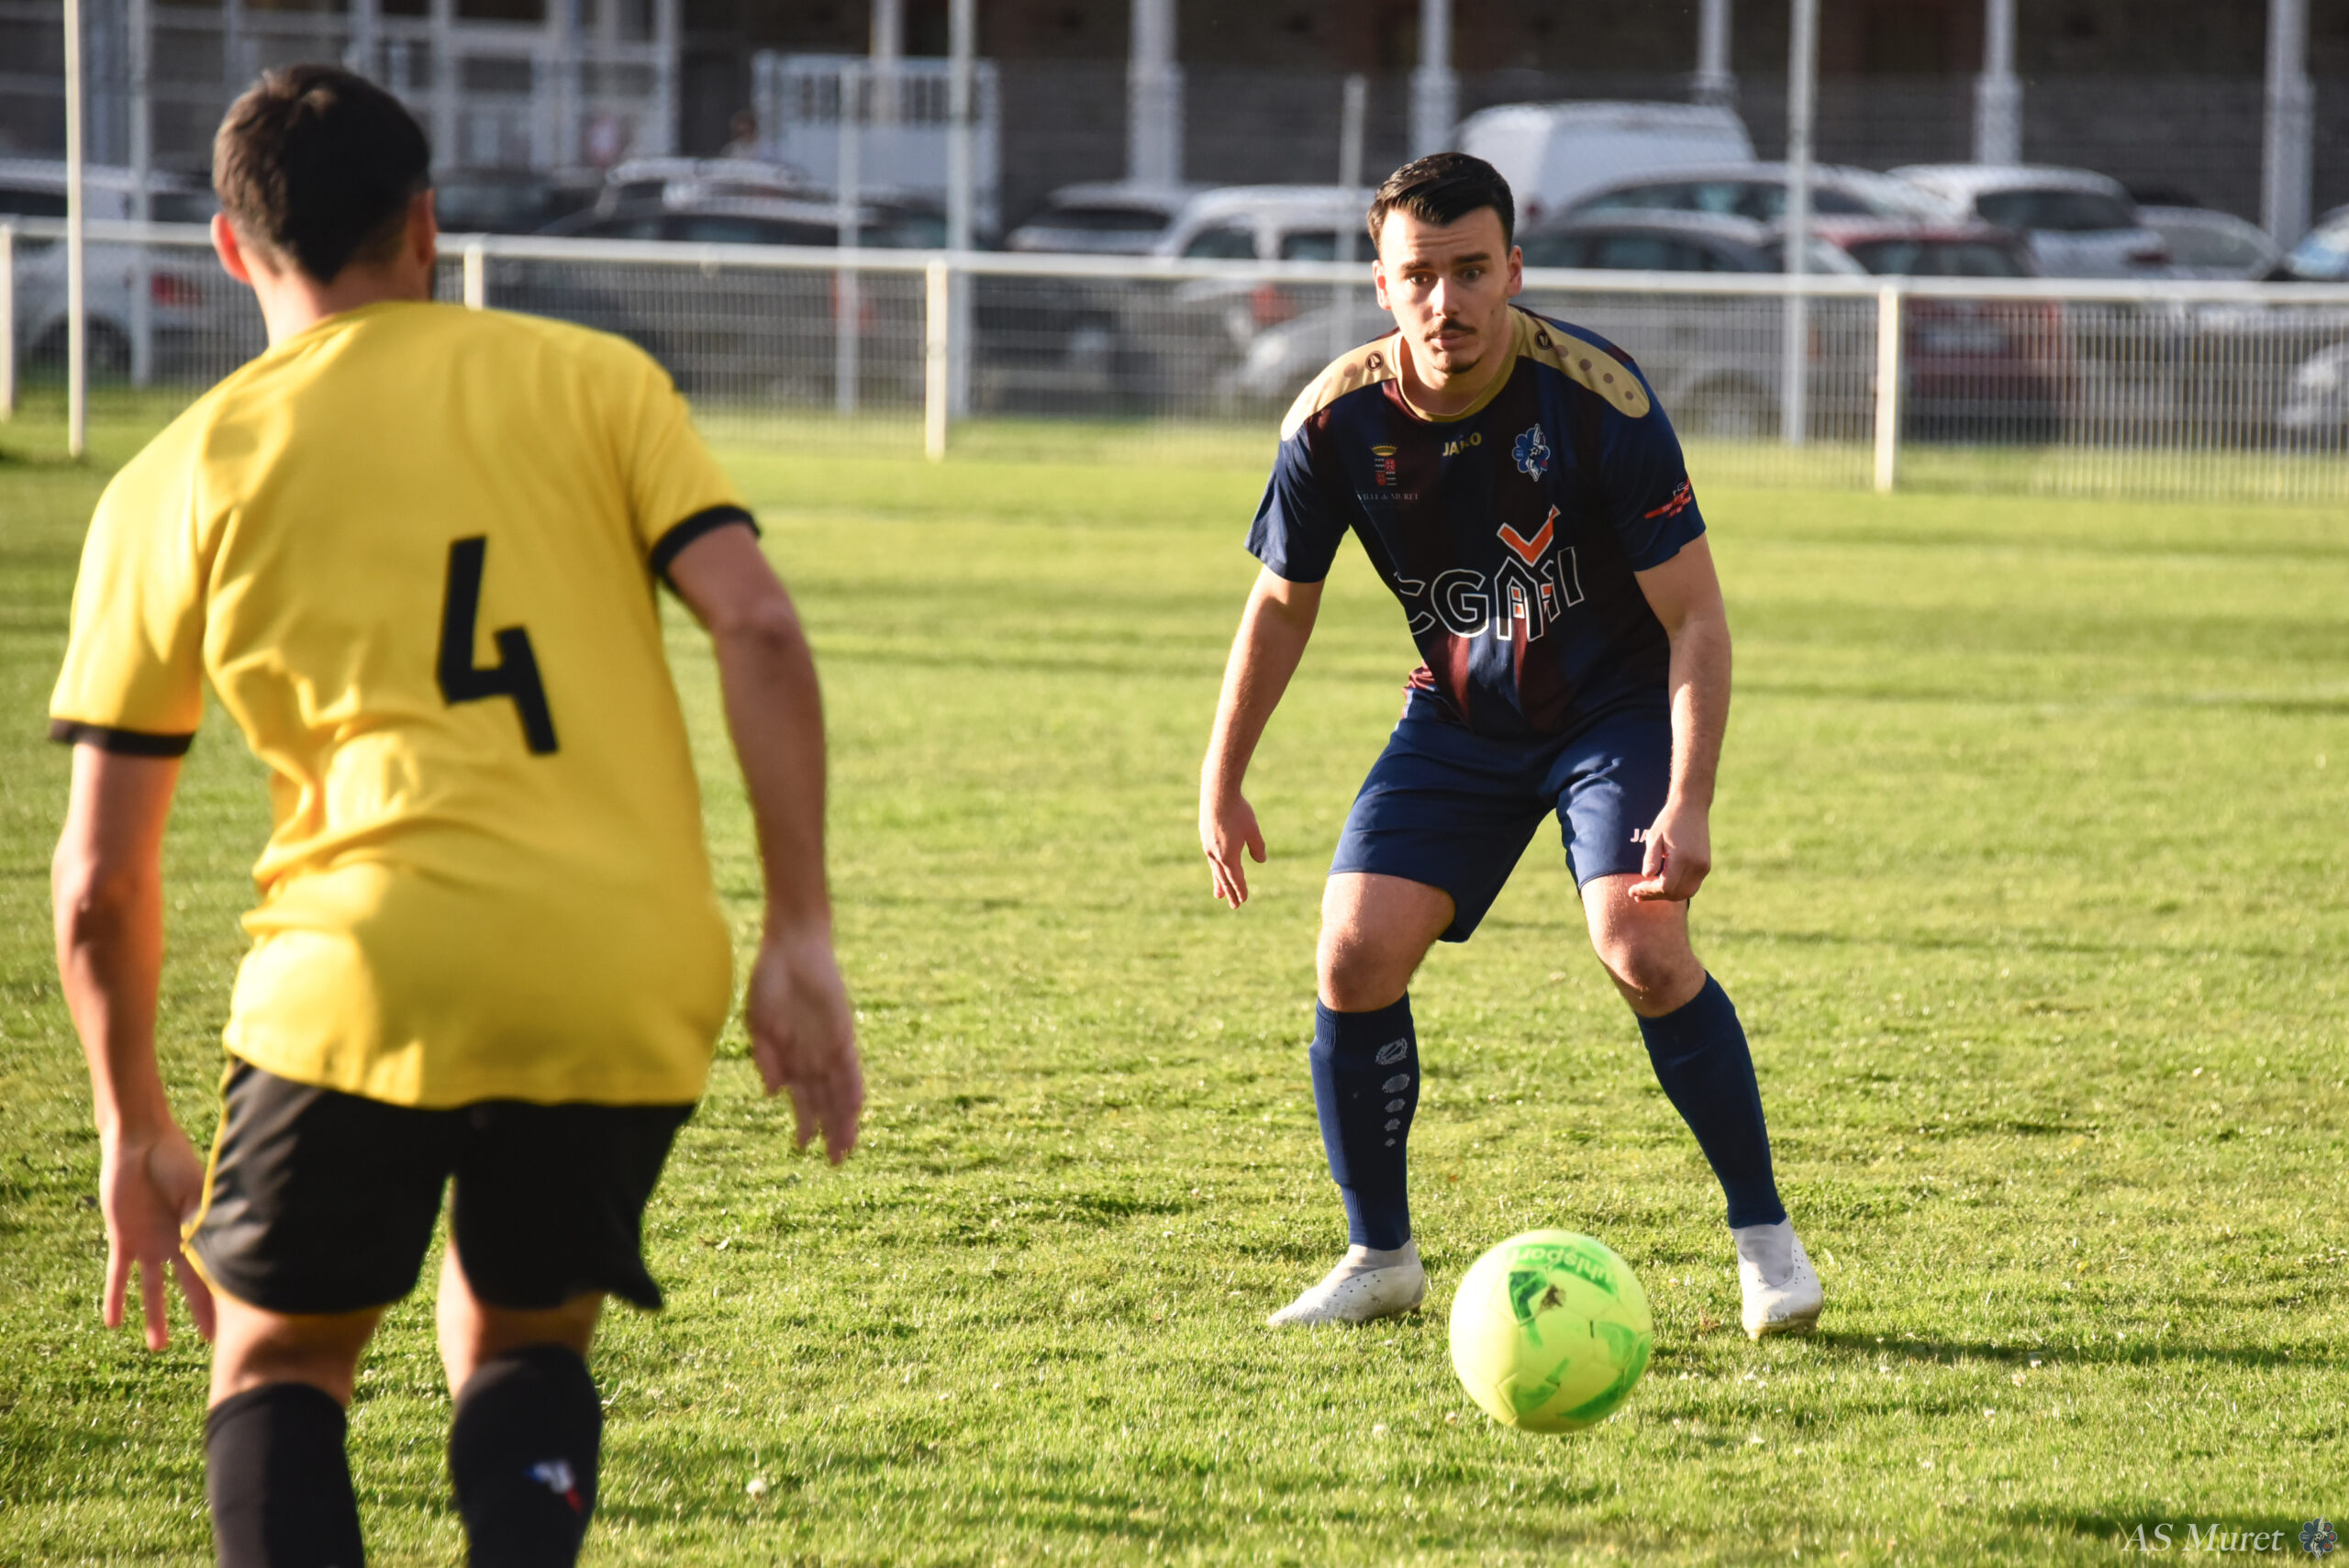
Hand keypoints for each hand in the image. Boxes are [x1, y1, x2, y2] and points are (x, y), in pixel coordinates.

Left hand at [98, 1122, 215, 1349]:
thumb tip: (213, 1255)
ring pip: (152, 1289)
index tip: (239, 1318)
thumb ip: (200, 1224)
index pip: (214, 1268)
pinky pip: (117, 1275)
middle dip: (201, 1312)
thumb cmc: (175, 1161)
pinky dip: (115, 1298)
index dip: (225, 1293)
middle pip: (189, 1285)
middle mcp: (177, 1242)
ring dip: (155, 1317)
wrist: (139, 1144)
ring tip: (157, 1347)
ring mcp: (150, 1243)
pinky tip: (113, 1323)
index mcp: (200, 1230)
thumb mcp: (195, 1194)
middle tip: (211, 1341)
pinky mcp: (123, 1240)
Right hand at [745, 926, 862, 1163]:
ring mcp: (830, 1045)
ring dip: (844, 1119)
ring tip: (847, 1147)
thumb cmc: (770, 983)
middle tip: (836, 1162)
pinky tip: (855, 1109)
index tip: (804, 1149)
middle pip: (827, 1103)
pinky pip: (850, 1065)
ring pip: (841, 1091)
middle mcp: (815, 1056)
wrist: (790, 947)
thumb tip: (772, 1093)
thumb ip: (766, 1059)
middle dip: (831, 1132)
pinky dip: (852, 1087)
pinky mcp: (842, 1031)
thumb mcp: (759, 1025)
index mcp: (794, 1057)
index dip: (807, 1124)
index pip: (805, 1099)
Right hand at [1199, 789, 1266, 908]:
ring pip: (1214, 869)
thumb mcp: (1253, 831)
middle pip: (1223, 878)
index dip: (1241, 890)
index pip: (1236, 879)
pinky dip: (1214, 867)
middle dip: (1229, 893)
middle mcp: (1215, 855)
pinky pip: (1211, 858)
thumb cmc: (1238, 812)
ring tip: (1218, 895)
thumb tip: (1260, 860)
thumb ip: (1257, 847)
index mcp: (1228, 857)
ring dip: (1218, 882)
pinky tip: (1216, 866)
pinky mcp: (1205, 836)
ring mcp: (1207, 846)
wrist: (1217, 793)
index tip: (1243, 901)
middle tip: (1233, 905)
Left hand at [1628, 799, 1711, 902]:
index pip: (1665, 886)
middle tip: (1636, 894)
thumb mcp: (1655, 836)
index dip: (1648, 891)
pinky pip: (1691, 885)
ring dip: (1666, 895)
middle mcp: (1696, 865)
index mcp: (1682, 858)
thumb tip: (1646, 875)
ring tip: (1646, 892)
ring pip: (1685, 893)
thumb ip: (1651, 857)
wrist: (1691, 808)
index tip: (1633, 890)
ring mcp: (1704, 867)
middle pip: (1675, 893)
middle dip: (1655, 896)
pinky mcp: (1706, 866)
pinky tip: (1661, 884)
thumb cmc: (1669, 820)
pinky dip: (1677, 889)